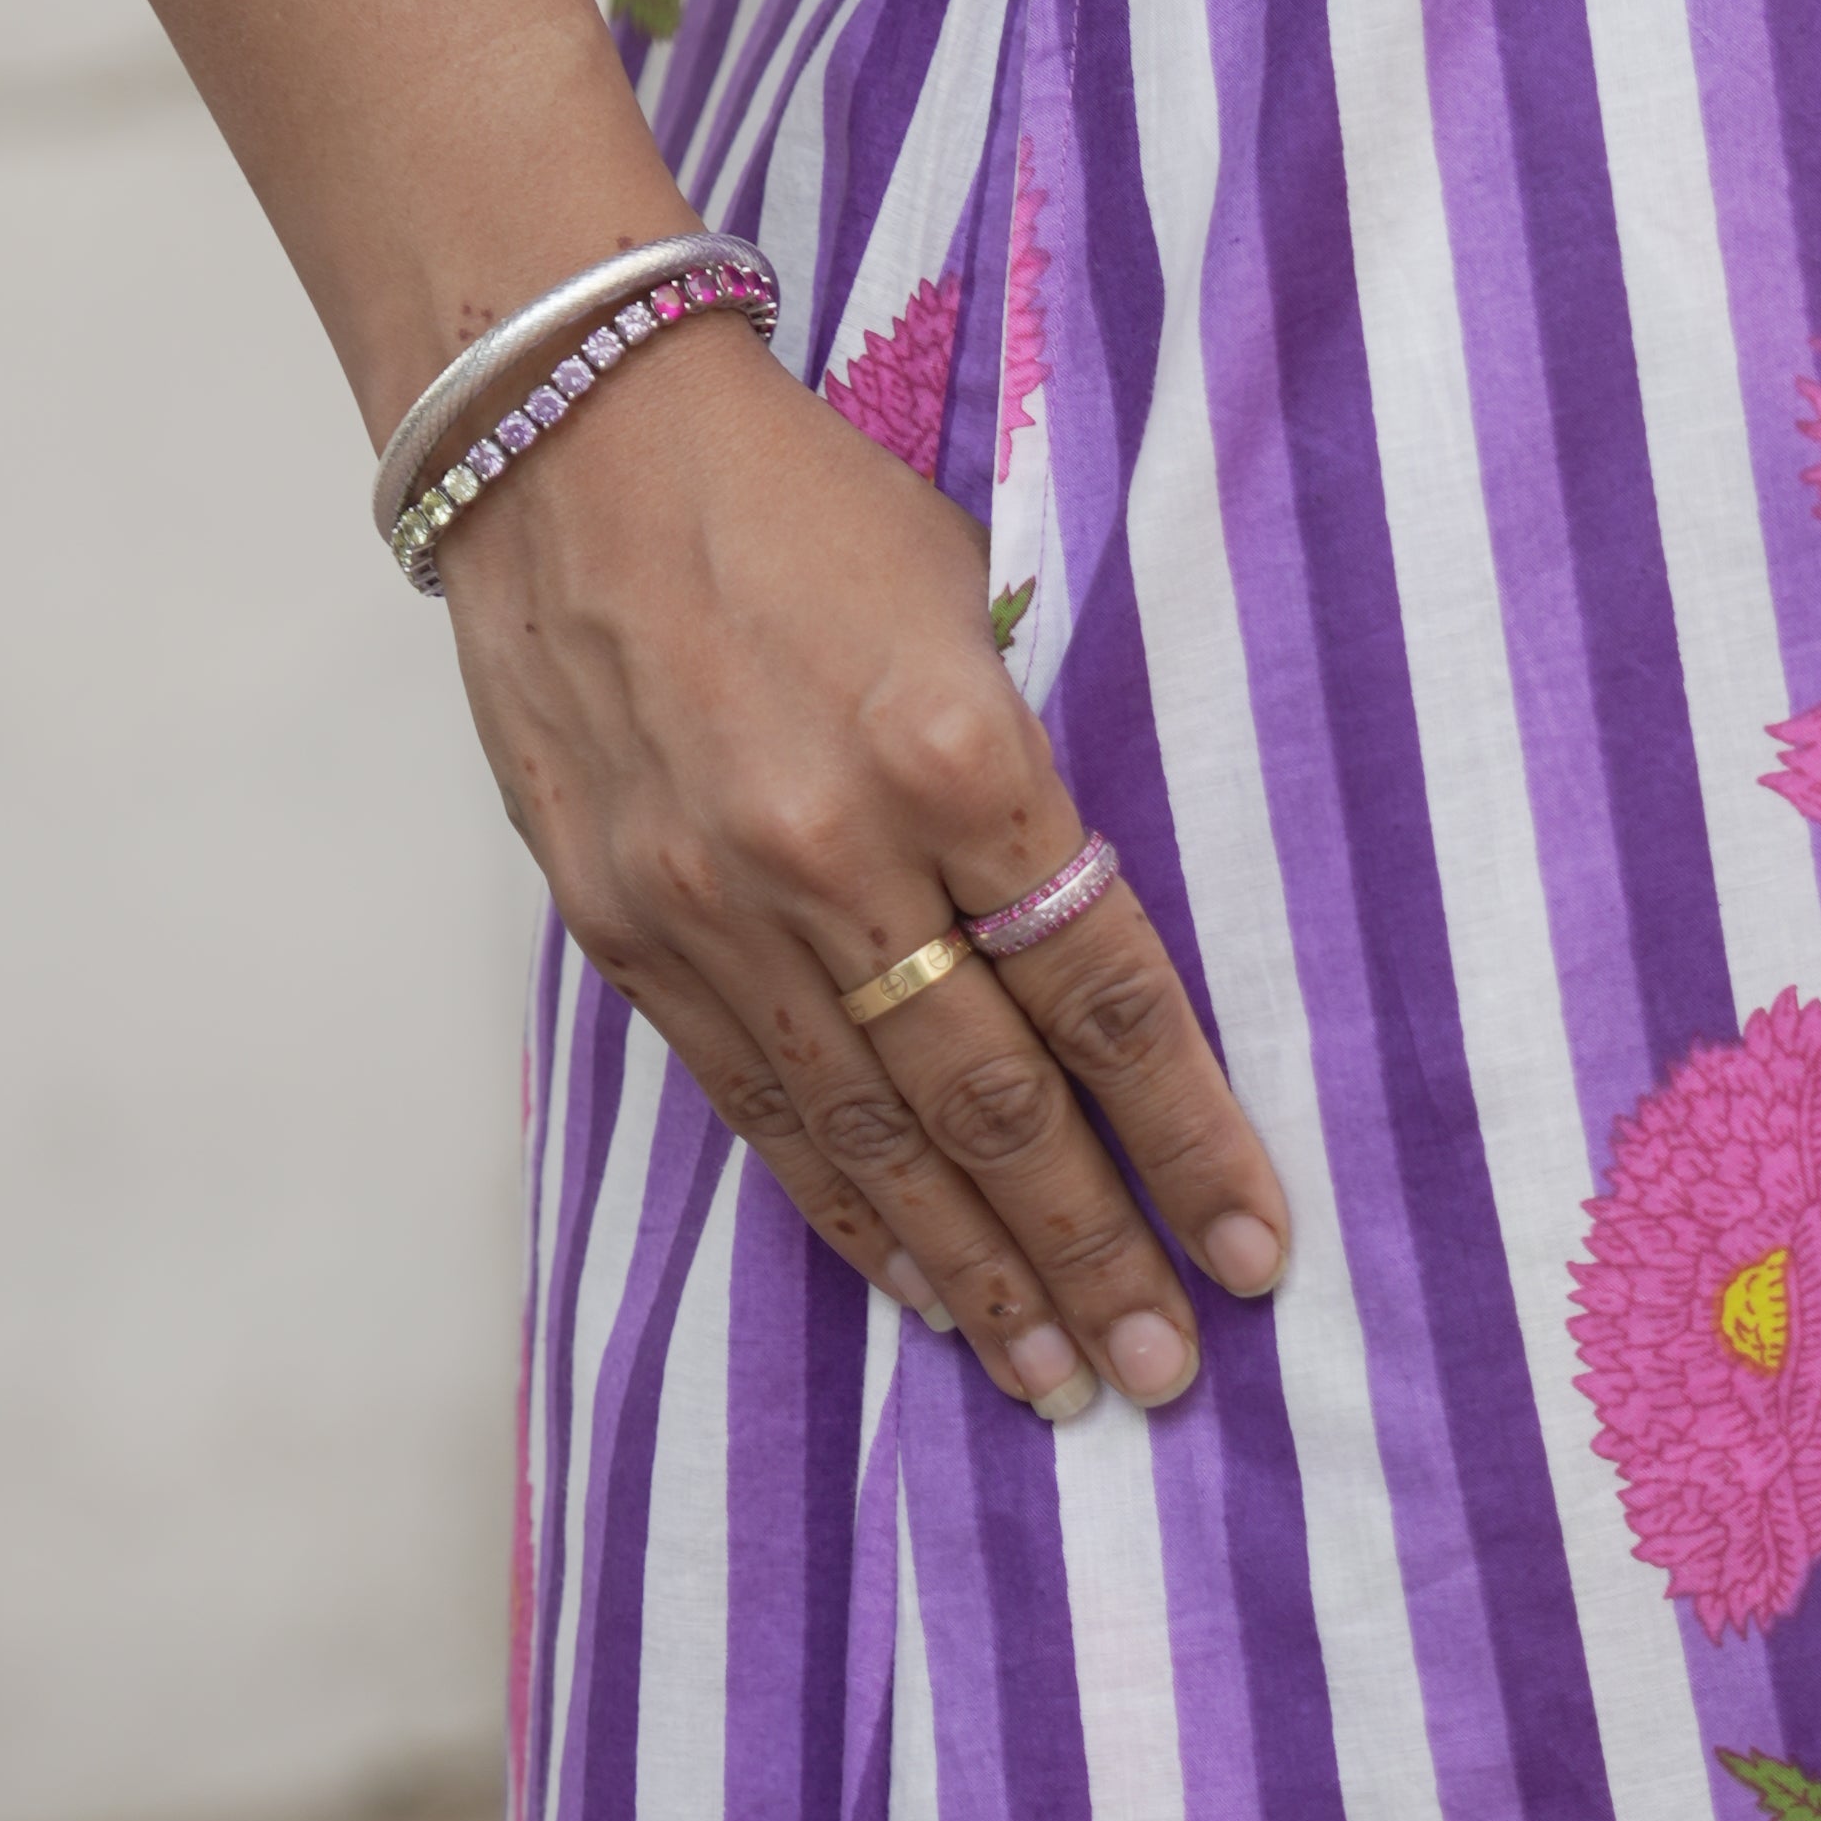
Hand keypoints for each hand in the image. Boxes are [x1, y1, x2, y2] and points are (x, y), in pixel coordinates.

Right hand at [444, 313, 1289, 1417]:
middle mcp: (836, 849)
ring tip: (1059, 1382)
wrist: (566, 438)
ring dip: (978, 1275)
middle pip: (997, 1102)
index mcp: (955, 748)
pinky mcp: (624, 930)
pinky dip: (844, 1209)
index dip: (1189, 1137)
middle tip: (1170, 1372)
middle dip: (1094, 1252)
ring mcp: (717, 904)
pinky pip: (759, 1104)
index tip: (1254, 1248)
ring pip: (874, 1137)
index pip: (1102, 993)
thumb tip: (1087, 931)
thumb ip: (1023, 770)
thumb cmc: (797, 497)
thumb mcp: (960, 594)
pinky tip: (916, 1290)